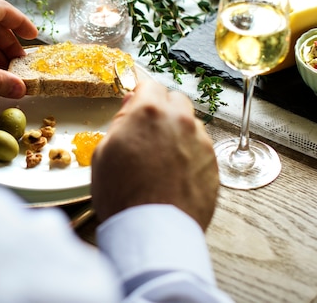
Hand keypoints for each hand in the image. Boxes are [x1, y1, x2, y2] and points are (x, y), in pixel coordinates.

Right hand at [91, 80, 218, 230]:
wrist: (153, 231)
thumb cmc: (123, 195)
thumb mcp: (104, 152)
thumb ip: (121, 122)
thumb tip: (132, 105)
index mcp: (149, 112)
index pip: (150, 85)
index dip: (141, 96)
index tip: (138, 104)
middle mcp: (180, 120)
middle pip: (175, 100)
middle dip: (163, 111)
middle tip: (148, 133)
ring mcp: (200, 141)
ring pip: (190, 124)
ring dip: (178, 133)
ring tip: (162, 160)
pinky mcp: (213, 163)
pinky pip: (200, 148)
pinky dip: (190, 155)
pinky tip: (175, 175)